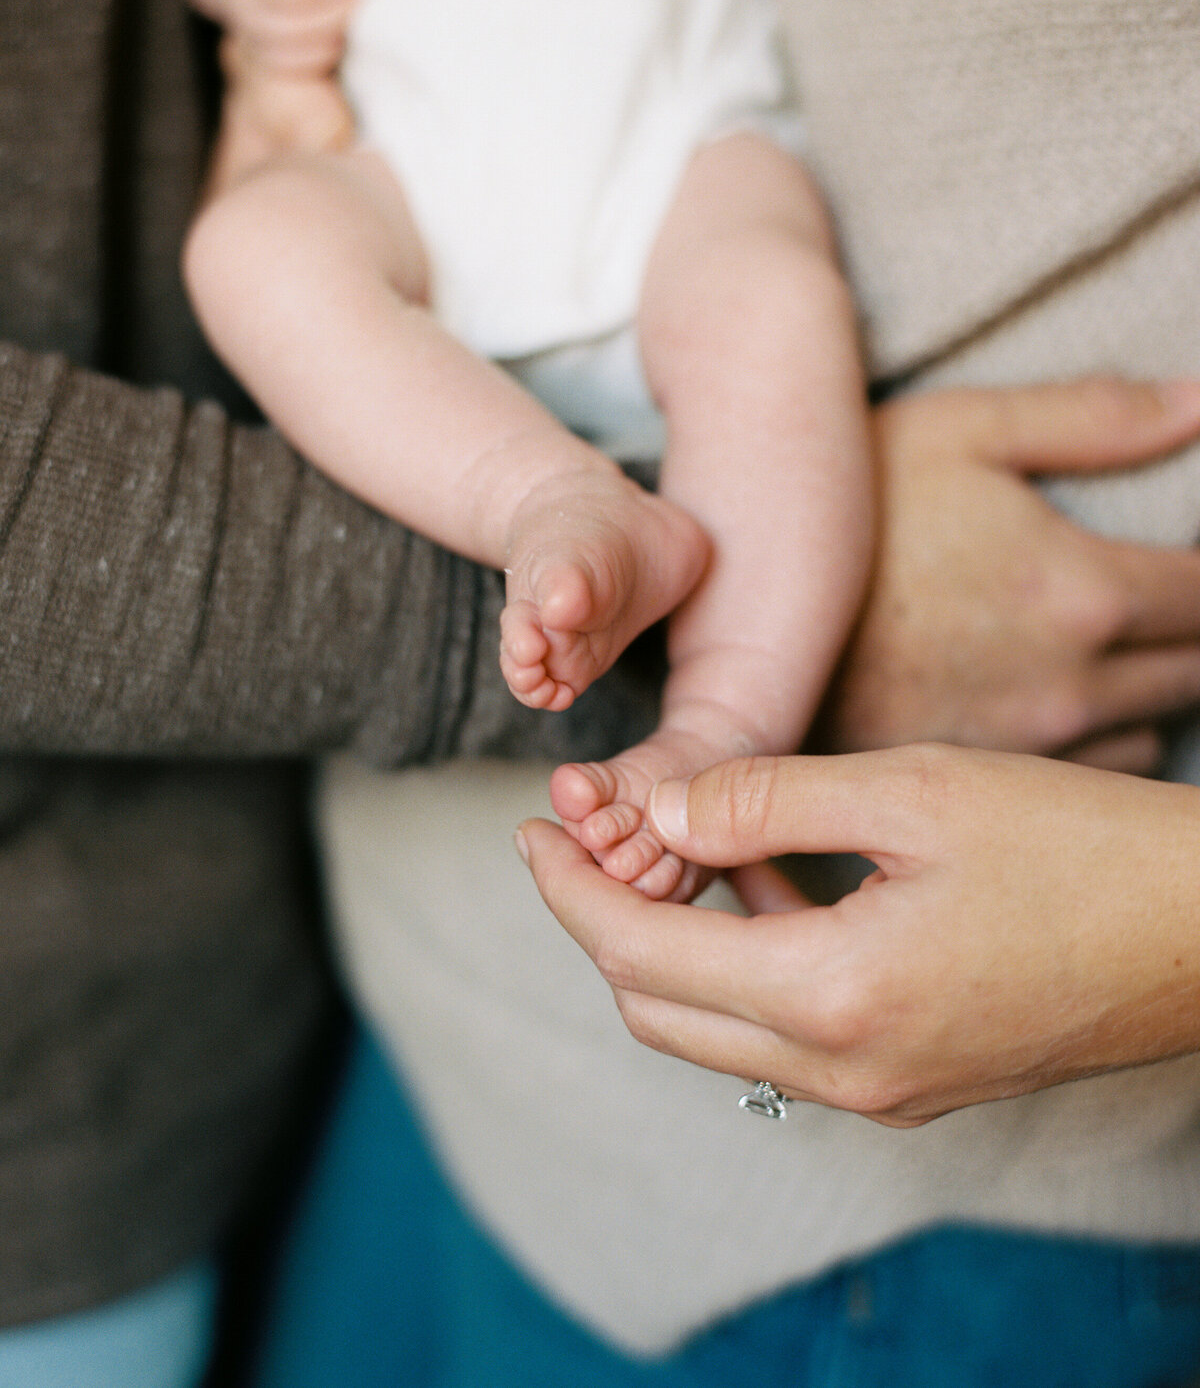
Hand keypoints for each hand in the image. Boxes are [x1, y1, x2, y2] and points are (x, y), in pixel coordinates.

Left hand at [519, 746, 1199, 1124]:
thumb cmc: (1076, 846)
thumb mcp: (911, 792)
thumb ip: (767, 802)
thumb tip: (656, 810)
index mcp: (833, 997)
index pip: (639, 957)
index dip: (568, 890)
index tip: (533, 827)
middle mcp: (846, 1069)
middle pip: (660, 1010)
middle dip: (600, 922)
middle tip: (579, 837)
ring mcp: (884, 1088)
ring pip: (719, 1029)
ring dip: (671, 945)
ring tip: (670, 847)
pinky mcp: (916, 1078)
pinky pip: (786, 1033)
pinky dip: (743, 965)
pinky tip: (763, 885)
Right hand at [820, 378, 1199, 772]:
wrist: (738, 597)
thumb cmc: (851, 501)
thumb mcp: (963, 429)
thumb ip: (1094, 417)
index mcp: (1080, 591)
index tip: (1193, 554)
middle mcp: (1066, 684)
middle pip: (1195, 672)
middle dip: (1195, 633)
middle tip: (1167, 600)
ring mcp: (1018, 745)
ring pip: (1146, 735)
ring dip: (1151, 694)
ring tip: (1113, 653)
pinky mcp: (971, 778)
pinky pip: (1076, 773)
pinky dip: (1092, 742)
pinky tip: (1059, 703)